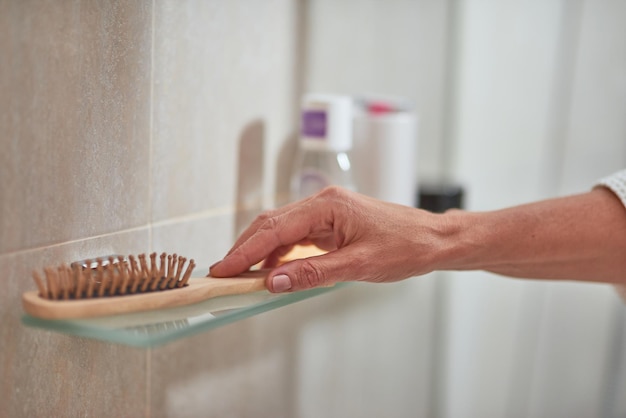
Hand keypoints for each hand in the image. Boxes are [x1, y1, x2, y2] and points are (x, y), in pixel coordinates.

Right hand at [209, 186, 450, 291]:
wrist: (433, 240)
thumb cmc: (406, 246)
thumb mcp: (359, 265)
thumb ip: (313, 273)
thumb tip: (273, 282)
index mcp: (327, 206)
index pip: (274, 229)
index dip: (245, 251)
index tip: (223, 269)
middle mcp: (322, 204)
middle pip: (271, 224)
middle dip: (245, 249)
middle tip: (222, 273)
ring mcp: (326, 214)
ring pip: (281, 230)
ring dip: (260, 252)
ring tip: (242, 276)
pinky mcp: (331, 225)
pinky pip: (297, 238)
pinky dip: (280, 254)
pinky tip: (273, 271)